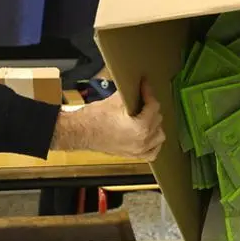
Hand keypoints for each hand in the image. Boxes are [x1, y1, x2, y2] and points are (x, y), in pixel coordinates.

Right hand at [50, 77, 165, 158]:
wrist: (80, 132)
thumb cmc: (95, 116)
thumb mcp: (116, 100)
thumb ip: (131, 94)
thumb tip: (139, 85)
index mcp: (140, 127)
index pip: (153, 106)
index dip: (148, 92)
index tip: (144, 85)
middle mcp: (143, 141)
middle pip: (157, 119)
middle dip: (150, 108)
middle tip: (142, 99)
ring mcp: (138, 150)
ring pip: (159, 135)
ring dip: (154, 125)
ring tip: (146, 116)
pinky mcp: (132, 155)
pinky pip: (152, 152)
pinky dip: (153, 143)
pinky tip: (149, 135)